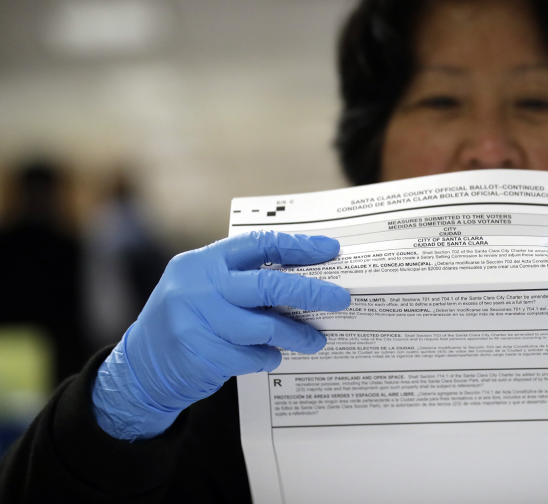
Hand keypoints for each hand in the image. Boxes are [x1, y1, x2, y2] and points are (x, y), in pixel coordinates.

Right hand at [92, 231, 349, 439]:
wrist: (141, 369)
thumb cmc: (187, 319)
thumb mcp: (204, 286)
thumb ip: (242, 277)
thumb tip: (306, 277)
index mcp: (203, 262)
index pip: (258, 244)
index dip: (298, 246)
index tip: (331, 249)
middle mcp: (198, 287)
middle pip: (268, 285)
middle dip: (310, 292)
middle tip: (340, 299)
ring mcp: (197, 322)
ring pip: (264, 326)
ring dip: (296, 334)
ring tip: (315, 339)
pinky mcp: (201, 355)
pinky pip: (251, 356)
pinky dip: (269, 356)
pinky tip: (274, 356)